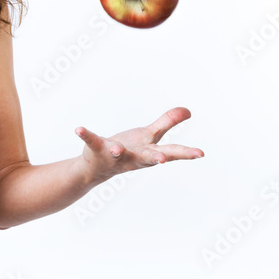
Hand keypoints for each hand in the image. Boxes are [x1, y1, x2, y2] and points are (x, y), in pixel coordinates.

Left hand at [74, 107, 203, 184]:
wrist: (99, 168)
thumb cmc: (130, 150)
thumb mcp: (150, 136)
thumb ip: (167, 123)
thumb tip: (188, 110)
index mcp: (149, 151)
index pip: (171, 152)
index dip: (186, 153)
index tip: (200, 153)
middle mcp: (134, 156)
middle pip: (147, 158)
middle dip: (156, 158)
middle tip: (163, 160)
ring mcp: (114, 154)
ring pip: (117, 152)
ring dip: (116, 151)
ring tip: (115, 148)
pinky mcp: (96, 149)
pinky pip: (91, 140)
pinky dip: (85, 134)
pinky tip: (78, 129)